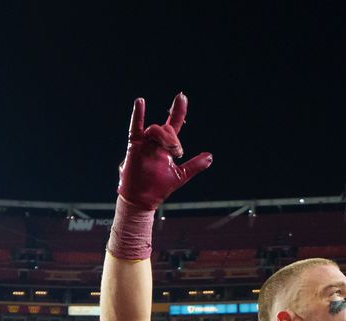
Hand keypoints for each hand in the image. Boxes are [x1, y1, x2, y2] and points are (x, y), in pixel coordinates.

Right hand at [117, 93, 212, 209]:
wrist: (142, 200)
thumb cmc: (159, 188)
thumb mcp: (181, 175)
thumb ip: (195, 165)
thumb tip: (210, 156)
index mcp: (166, 148)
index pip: (173, 124)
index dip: (178, 111)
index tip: (181, 97)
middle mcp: (155, 143)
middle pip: (166, 129)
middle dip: (174, 138)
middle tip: (177, 151)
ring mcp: (145, 143)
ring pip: (156, 129)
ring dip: (165, 136)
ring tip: (171, 149)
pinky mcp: (134, 146)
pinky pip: (135, 128)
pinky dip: (137, 115)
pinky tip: (141, 102)